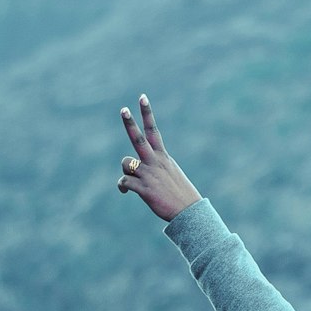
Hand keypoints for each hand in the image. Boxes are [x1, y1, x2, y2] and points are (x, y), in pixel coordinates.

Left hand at [117, 94, 202, 221]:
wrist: (188, 213)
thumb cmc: (180, 195)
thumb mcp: (170, 174)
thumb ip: (153, 167)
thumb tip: (133, 169)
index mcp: (163, 157)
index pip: (154, 131)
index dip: (147, 113)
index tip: (142, 97)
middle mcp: (155, 163)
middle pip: (139, 139)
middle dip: (130, 124)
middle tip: (123, 109)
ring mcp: (149, 175)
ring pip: (125, 164)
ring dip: (124, 171)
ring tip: (130, 180)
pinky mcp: (144, 189)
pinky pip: (124, 183)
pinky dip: (122, 187)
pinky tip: (125, 192)